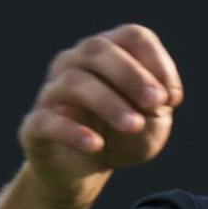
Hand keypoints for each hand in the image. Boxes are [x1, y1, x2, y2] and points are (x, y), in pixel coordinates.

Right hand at [18, 25, 183, 208]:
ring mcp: (52, 92)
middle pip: (97, 49)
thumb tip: (156, 98)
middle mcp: (75, 63)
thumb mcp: (151, 124)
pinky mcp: (35, 125)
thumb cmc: (123, 138)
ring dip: (109, 102)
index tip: (172, 99)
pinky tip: (96, 144)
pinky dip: (73, 131)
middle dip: (131, 75)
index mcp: (108, 56)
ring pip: (74, 81)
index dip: (157, 61)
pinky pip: (47, 120)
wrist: (86, 171)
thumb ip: (158, 108)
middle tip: (157, 103)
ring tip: (134, 125)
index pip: (132, 36)